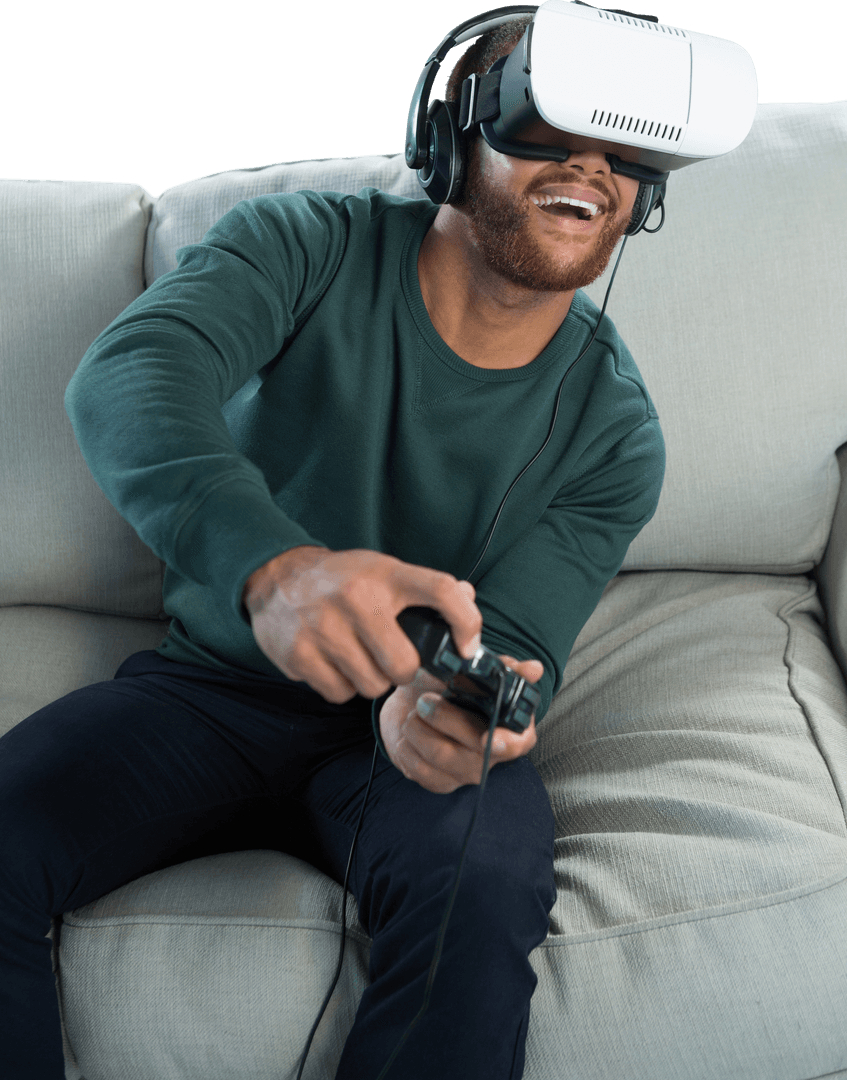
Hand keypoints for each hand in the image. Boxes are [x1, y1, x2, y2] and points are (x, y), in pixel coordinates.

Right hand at [243, 545, 481, 703]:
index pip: (442, 591)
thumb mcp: (383, 570)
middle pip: (404, 665)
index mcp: (386, 574)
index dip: (467, 623)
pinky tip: (333, 664)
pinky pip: (339, 694)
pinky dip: (341, 686)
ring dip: (370, 680)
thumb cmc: (341, 580)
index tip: (466, 647)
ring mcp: (324, 627)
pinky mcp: (299, 653)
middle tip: (390, 658)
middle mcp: (356, 598)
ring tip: (358, 658)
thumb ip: (425, 588)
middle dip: (402, 671)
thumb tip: (468, 600)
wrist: (276, 577)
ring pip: (371, 686)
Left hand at [379, 655, 543, 793]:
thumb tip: (533, 669)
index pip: (518, 743)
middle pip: (471, 747)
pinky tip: (407, 733)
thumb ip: (501, 669)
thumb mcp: (471, 670)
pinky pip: (420, 770)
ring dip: (419, 730)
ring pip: (441, 756)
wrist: (412, 702)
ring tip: (413, 713)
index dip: (507, 742)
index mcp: (510, 726)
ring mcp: (467, 771)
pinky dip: (406, 747)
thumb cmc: (448, 686)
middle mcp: (492, 754)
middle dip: (443, 718)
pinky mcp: (441, 782)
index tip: (491, 737)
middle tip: (424, 700)